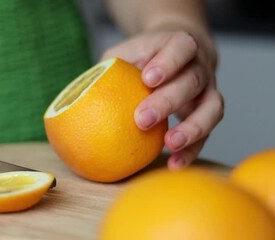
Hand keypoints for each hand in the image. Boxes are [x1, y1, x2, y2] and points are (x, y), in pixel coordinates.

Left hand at [102, 29, 223, 169]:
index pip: (181, 47)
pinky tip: (174, 164)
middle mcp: (199, 67)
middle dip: (168, 101)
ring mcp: (207, 91)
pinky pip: (207, 134)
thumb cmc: (144, 56)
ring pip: (212, 108)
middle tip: (142, 119)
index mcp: (180, 45)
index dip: (169, 62)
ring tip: (169, 144)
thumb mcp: (126, 52)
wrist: (177, 56)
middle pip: (193, 81)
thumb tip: (79, 93)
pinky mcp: (207, 115)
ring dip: (192, 128)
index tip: (148, 78)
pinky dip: (192, 150)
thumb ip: (108, 67)